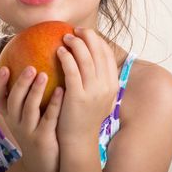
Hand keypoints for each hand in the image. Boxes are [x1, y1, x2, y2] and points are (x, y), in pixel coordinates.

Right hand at [0, 65, 63, 171]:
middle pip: (13, 100)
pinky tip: (61, 90)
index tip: (4, 67)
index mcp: (10, 116)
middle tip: (30, 66)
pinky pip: (48, 118)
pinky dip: (54, 104)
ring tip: (44, 74)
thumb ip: (24, 97)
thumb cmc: (35, 132)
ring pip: (29, 109)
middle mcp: (15, 123)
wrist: (42, 165)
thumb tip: (30, 65)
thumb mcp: (24, 117)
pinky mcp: (43, 138)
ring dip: (35, 91)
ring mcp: (28, 131)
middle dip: (21, 83)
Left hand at [55, 27, 119, 143]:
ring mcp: (94, 91)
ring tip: (65, 37)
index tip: (86, 34)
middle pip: (99, 53)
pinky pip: (72, 70)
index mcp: (112, 85)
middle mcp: (106, 86)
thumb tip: (88, 61)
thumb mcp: (97, 99)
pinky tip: (58, 51)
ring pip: (87, 59)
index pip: (108, 56)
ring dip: (76, 44)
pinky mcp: (78, 96)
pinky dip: (67, 57)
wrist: (77, 141)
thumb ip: (96, 81)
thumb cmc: (82, 118)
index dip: (98, 41)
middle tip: (76, 30)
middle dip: (88, 37)